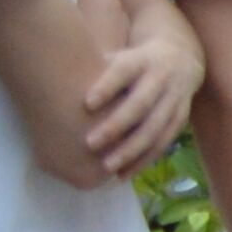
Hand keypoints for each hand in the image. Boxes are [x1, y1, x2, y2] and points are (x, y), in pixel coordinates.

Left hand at [77, 0, 196, 179]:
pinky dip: (145, 159)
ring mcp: (175, 97)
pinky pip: (164, 141)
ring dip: (132, 149)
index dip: (107, 87)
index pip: (124, 71)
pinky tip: (124, 174)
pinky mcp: (181, 115)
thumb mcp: (118, 56)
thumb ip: (94, 71)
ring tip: (106, 167)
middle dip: (116, 125)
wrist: (181, 57)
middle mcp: (162, 77)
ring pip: (156, 127)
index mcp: (142, 60)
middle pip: (141, 103)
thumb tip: (50, 84)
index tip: (86, 104)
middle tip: (90, 143)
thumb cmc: (133, 62)